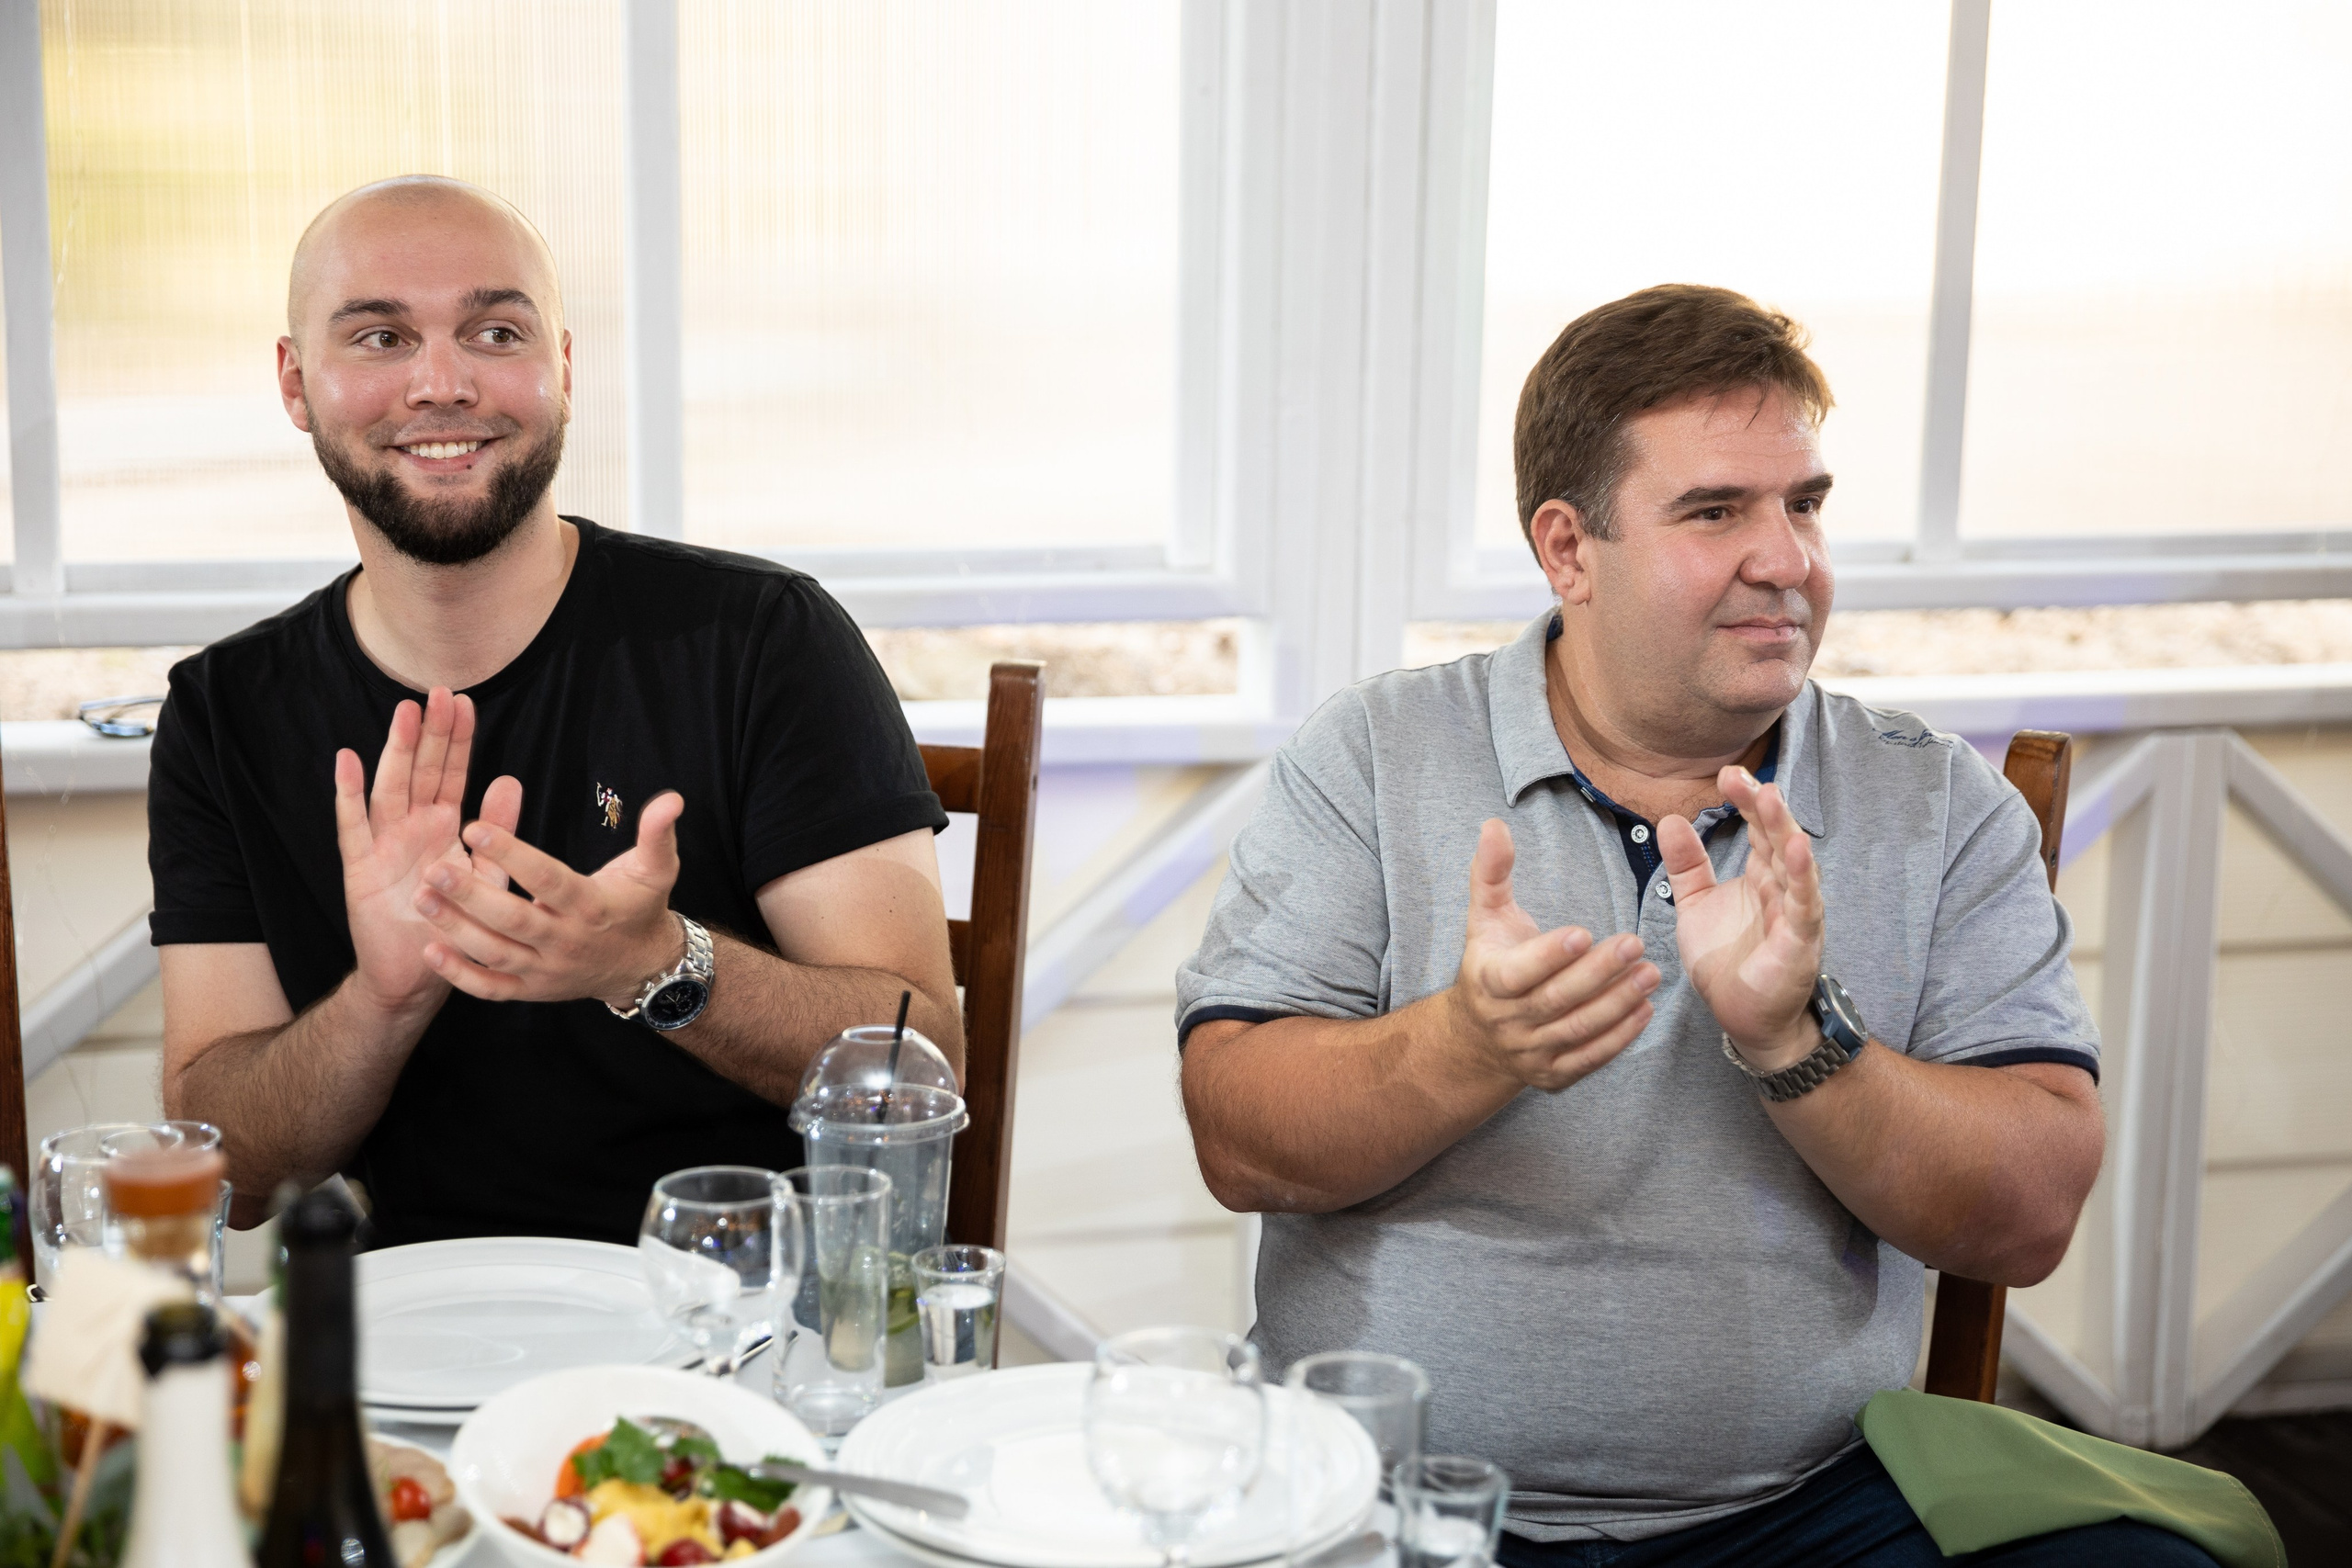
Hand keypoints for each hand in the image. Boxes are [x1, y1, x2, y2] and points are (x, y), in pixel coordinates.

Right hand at [333, 690, 521, 1015]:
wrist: (418, 973)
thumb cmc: (455, 923)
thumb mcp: (487, 875)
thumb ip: (498, 832)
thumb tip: (510, 781)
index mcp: (444, 826)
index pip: (451, 772)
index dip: (457, 739)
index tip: (464, 701)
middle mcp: (412, 827)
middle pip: (420, 770)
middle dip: (429, 732)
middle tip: (436, 692)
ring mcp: (384, 843)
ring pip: (389, 787)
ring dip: (395, 751)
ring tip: (403, 713)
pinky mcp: (360, 867)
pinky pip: (353, 826)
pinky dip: (348, 794)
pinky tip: (348, 761)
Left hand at [412, 790, 688, 1007]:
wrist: (643, 967)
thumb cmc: (641, 907)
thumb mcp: (657, 869)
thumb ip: (658, 833)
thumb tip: (671, 799)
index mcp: (591, 907)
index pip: (548, 880)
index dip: (512, 856)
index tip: (476, 826)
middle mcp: (566, 941)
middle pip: (513, 920)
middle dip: (471, 895)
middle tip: (433, 868)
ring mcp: (545, 970)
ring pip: (495, 953)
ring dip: (456, 929)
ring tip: (421, 898)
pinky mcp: (530, 990)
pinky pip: (490, 988)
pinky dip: (459, 974)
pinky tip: (431, 948)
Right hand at [1446, 819, 1660, 1091]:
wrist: (1475, 1038)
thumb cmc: (1490, 961)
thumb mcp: (1484, 918)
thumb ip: (1492, 873)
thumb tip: (1494, 825)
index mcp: (1488, 981)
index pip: (1518, 973)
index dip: (1550, 955)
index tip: (1583, 932)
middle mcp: (1507, 1022)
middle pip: (1556, 1000)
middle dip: (1598, 973)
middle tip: (1636, 944)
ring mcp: (1531, 1053)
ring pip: (1578, 1030)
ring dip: (1617, 1003)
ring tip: (1650, 973)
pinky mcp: (1554, 1075)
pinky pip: (1590, 1058)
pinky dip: (1619, 1037)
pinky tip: (1644, 1009)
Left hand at [1657, 767, 1821, 1070]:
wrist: (1742, 1017)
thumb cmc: (1726, 961)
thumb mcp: (1695, 906)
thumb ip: (1686, 866)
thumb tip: (1671, 820)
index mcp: (1759, 876)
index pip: (1756, 829)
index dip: (1745, 801)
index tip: (1727, 774)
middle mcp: (1781, 888)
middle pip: (1776, 838)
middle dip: (1762, 806)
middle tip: (1742, 777)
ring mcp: (1794, 913)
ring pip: (1794, 864)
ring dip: (1783, 830)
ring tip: (1771, 797)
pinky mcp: (1800, 941)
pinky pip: (1803, 904)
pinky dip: (1801, 877)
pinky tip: (1796, 849)